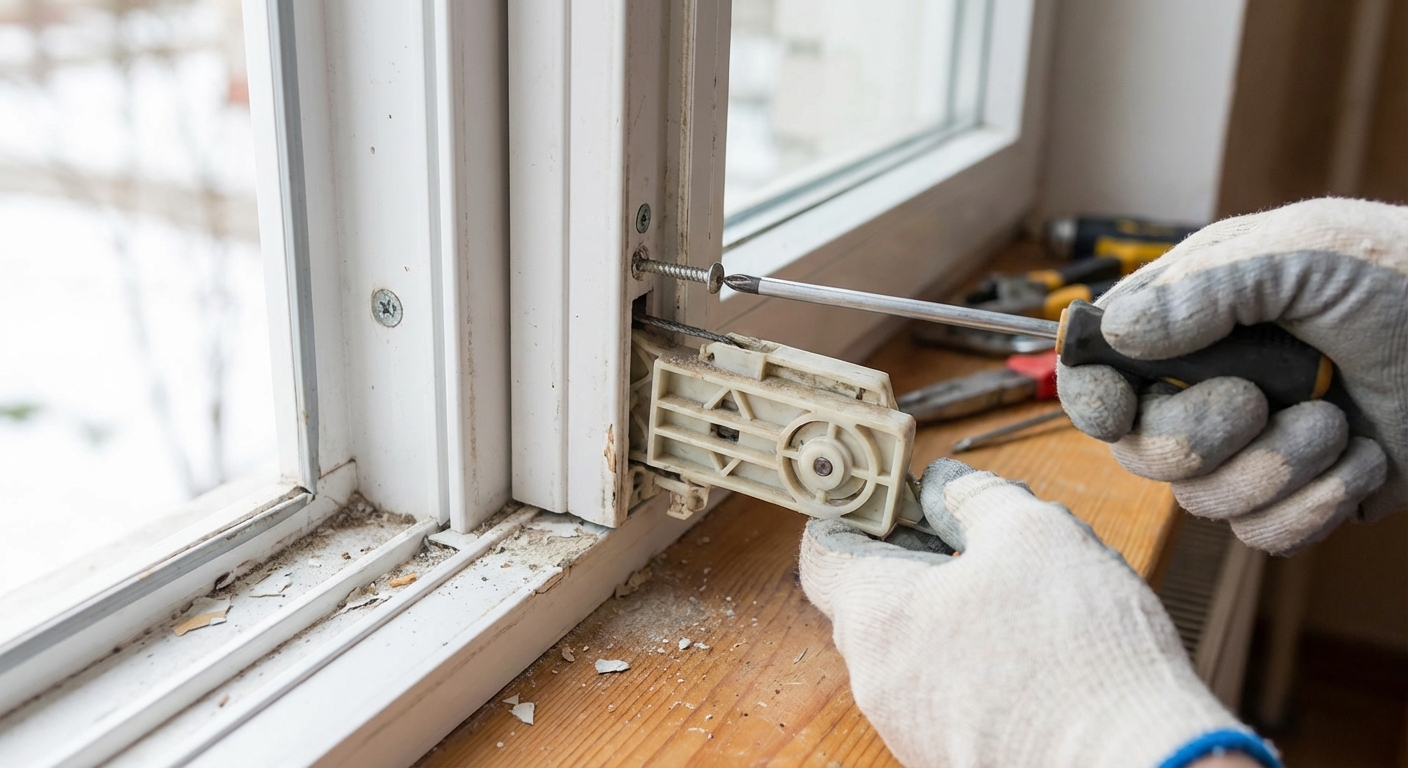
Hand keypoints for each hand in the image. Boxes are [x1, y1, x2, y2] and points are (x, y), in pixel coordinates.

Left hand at [799, 459, 1276, 767]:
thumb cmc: (1079, 655)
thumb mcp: (1033, 533)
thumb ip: (975, 497)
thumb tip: (946, 488)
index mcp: (877, 619)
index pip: (823, 550)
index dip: (862, 511)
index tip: (903, 495)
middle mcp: (879, 683)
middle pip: (872, 598)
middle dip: (920, 557)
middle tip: (981, 536)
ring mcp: (913, 730)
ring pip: (914, 647)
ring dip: (953, 611)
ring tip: (1025, 595)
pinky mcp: (953, 758)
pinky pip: (946, 693)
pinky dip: (976, 661)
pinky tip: (1038, 650)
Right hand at [1057, 198, 1405, 553]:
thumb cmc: (1403, 276)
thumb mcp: (1302, 257)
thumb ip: (1206, 291)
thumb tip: (1117, 334)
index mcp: (1189, 321)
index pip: (1098, 369)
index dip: (1091, 396)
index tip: (1117, 410)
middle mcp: (1207, 387)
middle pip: (1140, 450)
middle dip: (1197, 437)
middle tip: (1258, 403)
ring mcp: (1251, 447)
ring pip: (1201, 502)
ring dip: (1275, 469)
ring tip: (1337, 424)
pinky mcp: (1298, 496)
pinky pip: (1262, 536)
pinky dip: (1316, 504)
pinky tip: (1365, 457)